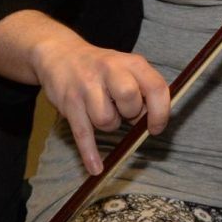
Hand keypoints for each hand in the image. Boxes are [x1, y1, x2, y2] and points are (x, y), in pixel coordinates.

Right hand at [30, 32, 170, 174]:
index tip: (157, 128)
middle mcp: (110, 70)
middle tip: (124, 112)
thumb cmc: (101, 68)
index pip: (156, 86)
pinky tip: (96, 167)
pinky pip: (83, 133)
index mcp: (132, 62)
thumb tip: (151, 120)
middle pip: (129, 99)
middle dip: (130, 114)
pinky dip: (90, 153)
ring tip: (102, 111)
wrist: (61, 54)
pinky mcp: (69, 103)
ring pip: (105, 120)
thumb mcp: (126, 67)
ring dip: (108, 124)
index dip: (161, 111)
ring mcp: (87, 86)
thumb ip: (142, 88)